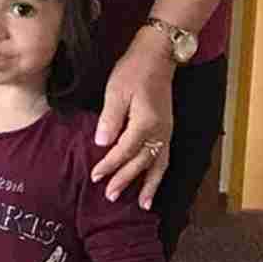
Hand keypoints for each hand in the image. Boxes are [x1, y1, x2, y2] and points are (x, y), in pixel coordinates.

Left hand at [92, 40, 175, 206]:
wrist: (158, 56)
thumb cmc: (133, 71)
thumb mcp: (116, 92)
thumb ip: (110, 119)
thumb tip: (102, 144)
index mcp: (147, 122)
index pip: (124, 150)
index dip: (109, 165)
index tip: (94, 176)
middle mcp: (161, 131)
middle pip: (142, 162)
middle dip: (126, 180)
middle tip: (110, 196)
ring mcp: (167, 131)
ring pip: (159, 164)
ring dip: (150, 184)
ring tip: (144, 205)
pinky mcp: (168, 129)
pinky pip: (165, 157)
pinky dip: (160, 172)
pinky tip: (154, 183)